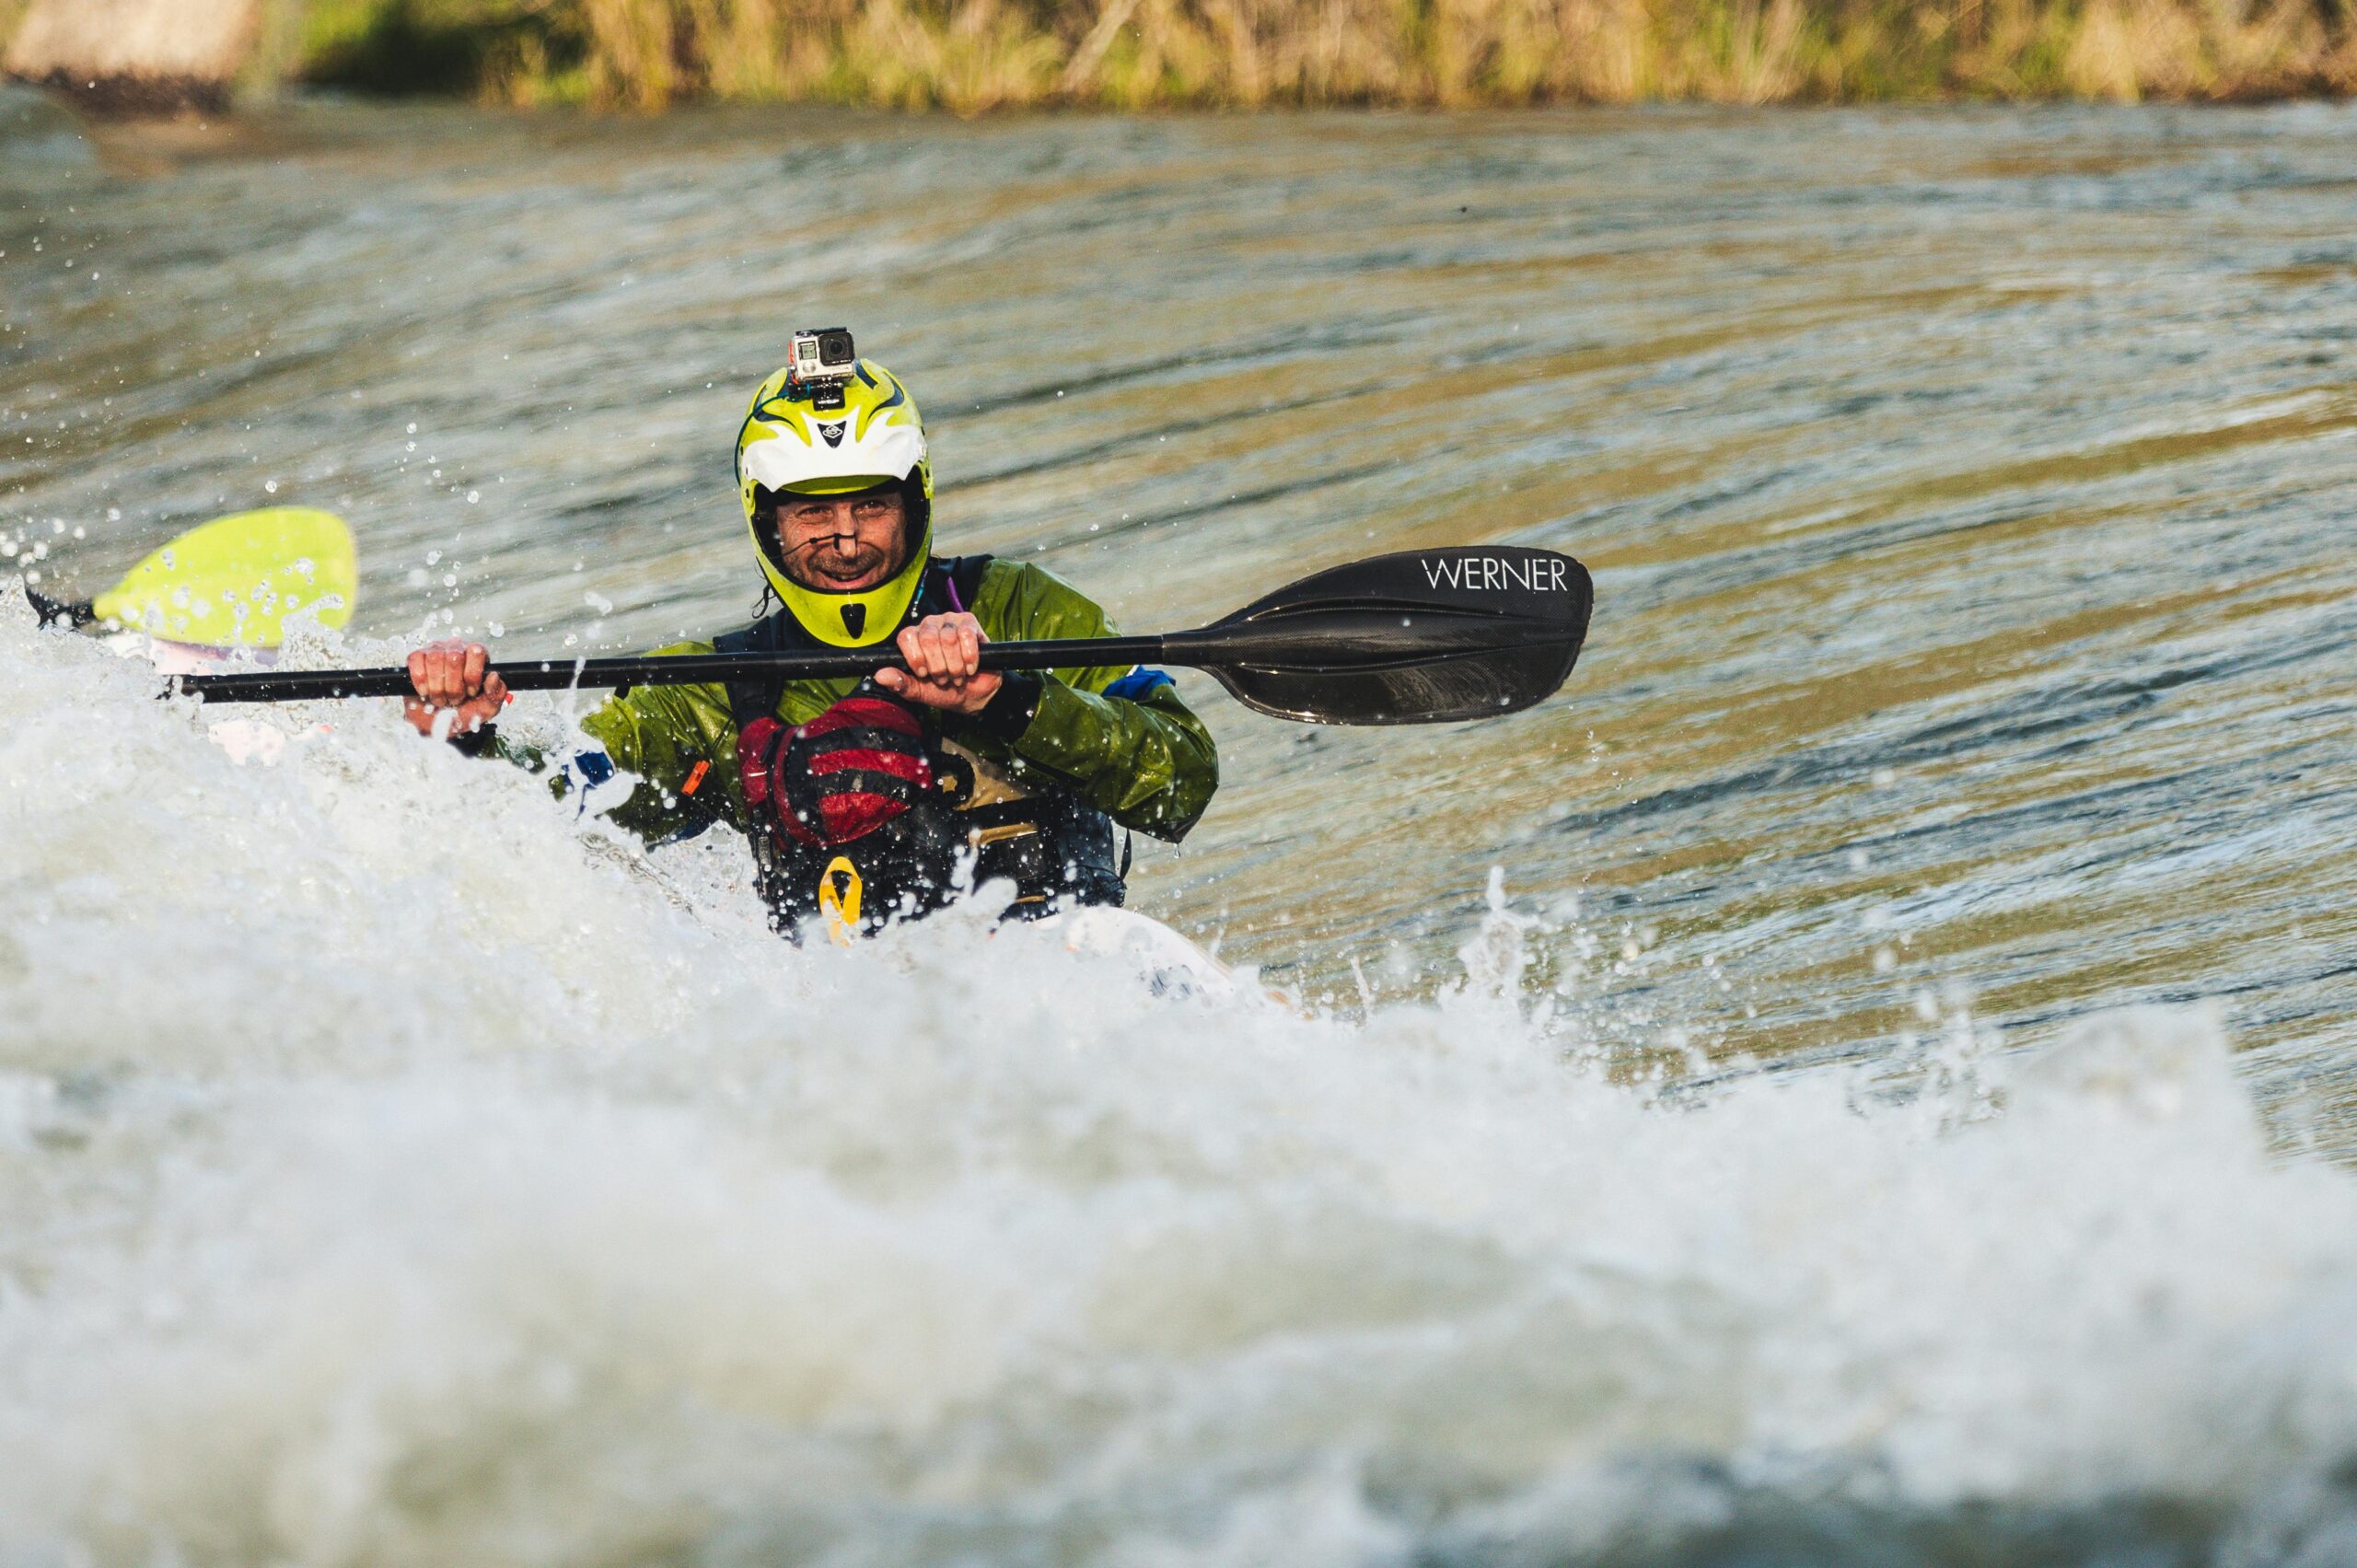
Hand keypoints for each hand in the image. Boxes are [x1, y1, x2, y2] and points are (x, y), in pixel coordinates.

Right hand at [404, 639, 508, 736]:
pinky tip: (425, 692)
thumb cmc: (462, 712)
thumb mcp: (485, 708)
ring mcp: (435, 650)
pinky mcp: (416, 657)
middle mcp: (456, 648)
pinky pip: (416, 661)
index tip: (471, 692)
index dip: (472, 675)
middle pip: (455, 657)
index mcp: (476, 656)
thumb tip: (493, 676)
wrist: (435, 724)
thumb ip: (496, 694)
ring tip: (440, 698)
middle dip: (454, 686)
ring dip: (437, 687)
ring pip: (435, 659)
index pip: (476, 652)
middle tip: (454, 699)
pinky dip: (421, 682)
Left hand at [874, 612, 1000, 714]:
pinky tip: (970, 667)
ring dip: (955, 665)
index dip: (915, 658)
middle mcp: (929, 625)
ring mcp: (949, 621)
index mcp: (913, 639)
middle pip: (928, 638)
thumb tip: (880, 676)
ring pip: (948, 639)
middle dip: (938, 666)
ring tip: (957, 675)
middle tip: (944, 678)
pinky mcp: (969, 622)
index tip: (924, 674)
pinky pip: (966, 634)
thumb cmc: (944, 690)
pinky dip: (969, 656)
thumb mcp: (919, 691)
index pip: (906, 637)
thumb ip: (900, 683)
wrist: (974, 694)